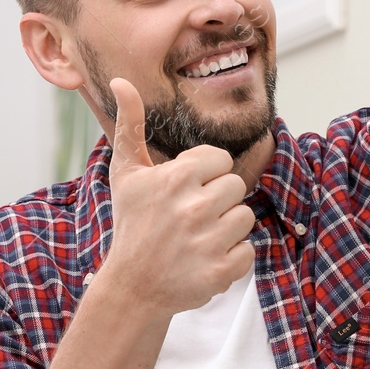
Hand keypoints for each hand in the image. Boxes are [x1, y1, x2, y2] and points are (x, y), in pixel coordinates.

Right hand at [101, 77, 254, 314]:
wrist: (131, 288)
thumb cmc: (132, 224)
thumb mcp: (127, 172)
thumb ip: (130, 124)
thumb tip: (121, 81)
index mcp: (175, 178)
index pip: (220, 159)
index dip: (205, 174)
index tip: (185, 190)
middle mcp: (193, 208)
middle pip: (236, 186)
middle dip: (218, 200)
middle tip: (191, 216)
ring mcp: (208, 242)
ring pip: (245, 217)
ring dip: (226, 228)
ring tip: (198, 237)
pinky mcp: (220, 272)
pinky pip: (248, 251)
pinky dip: (231, 258)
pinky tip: (205, 258)